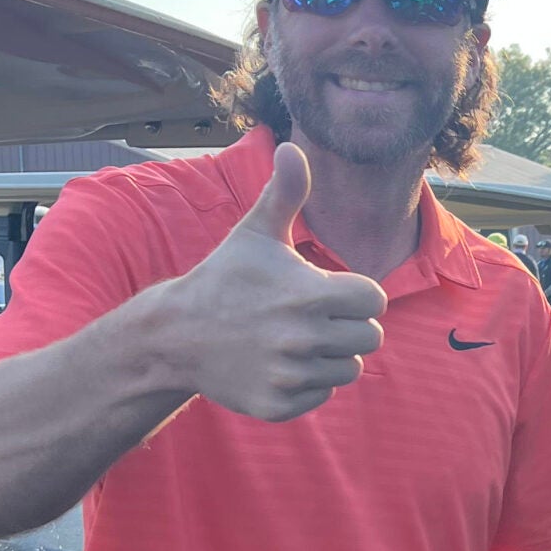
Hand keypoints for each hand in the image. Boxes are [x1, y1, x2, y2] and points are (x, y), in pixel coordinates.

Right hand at [163, 144, 386, 421]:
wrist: (175, 336)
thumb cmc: (225, 278)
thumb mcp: (255, 234)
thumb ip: (285, 193)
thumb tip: (291, 146)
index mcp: (310, 295)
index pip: (375, 300)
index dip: (355, 293)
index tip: (326, 290)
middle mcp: (303, 338)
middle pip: (370, 337)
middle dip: (347, 325)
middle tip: (310, 317)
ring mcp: (290, 375)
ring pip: (350, 369)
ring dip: (331, 355)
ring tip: (295, 339)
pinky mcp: (279, 405)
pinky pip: (323, 396)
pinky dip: (308, 384)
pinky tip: (279, 364)